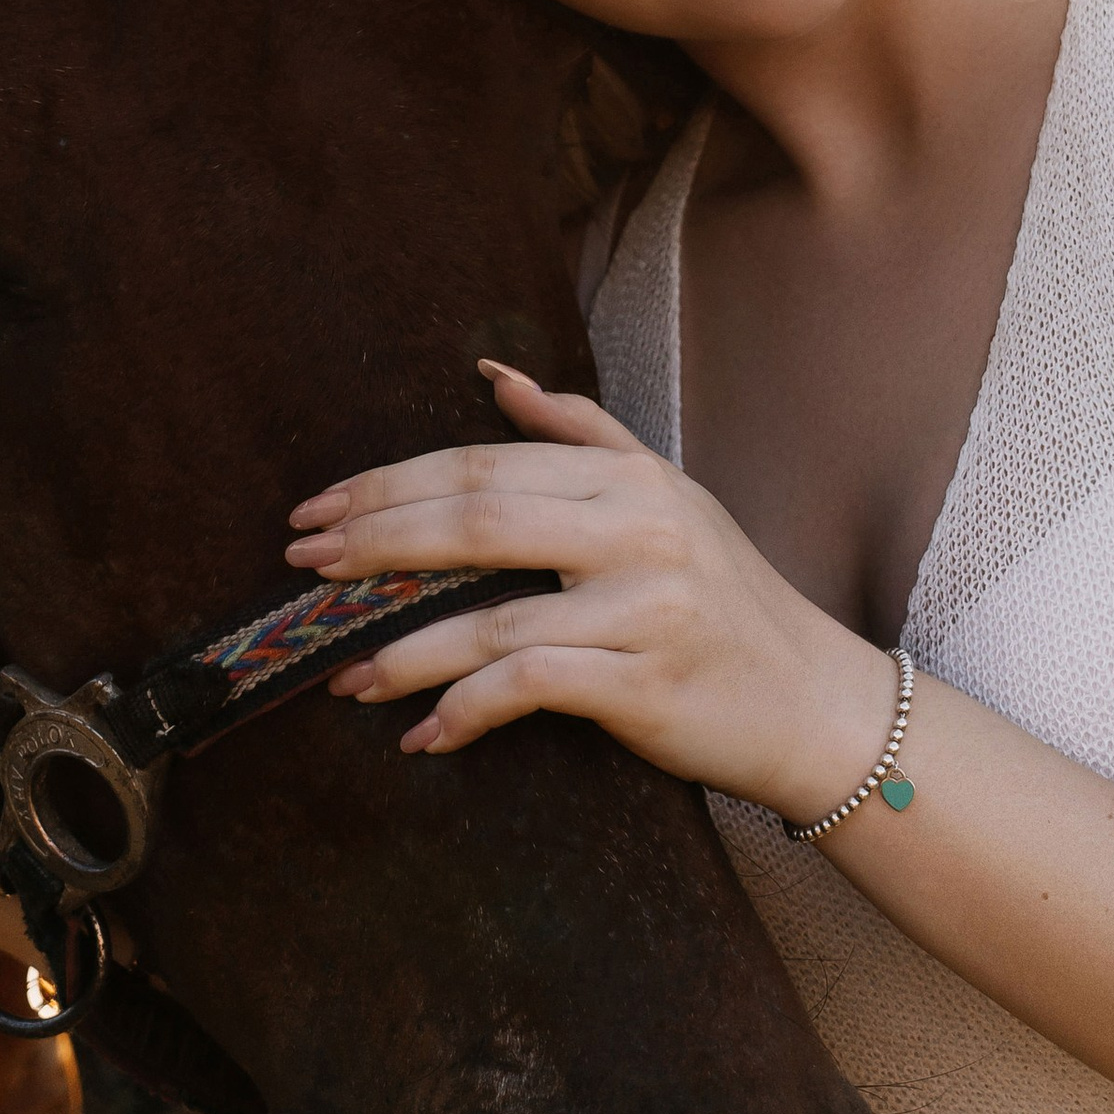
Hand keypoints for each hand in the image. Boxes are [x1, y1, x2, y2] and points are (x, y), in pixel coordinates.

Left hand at [294, 364, 894, 827]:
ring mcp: (642, 606)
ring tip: (342, 674)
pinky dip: (463, 712)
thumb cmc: (726, 601)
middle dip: (374, 543)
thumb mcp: (667, 494)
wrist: (811, 701)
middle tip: (303, 568)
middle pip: (473, 522)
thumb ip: (581, 433)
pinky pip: (527, 687)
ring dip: (402, 650)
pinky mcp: (643, 682)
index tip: (318, 511)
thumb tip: (495, 378)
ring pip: (490, 615)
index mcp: (627, 479)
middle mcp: (636, 529)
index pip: (481, 467)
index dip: (389, 486)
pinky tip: (422, 735)